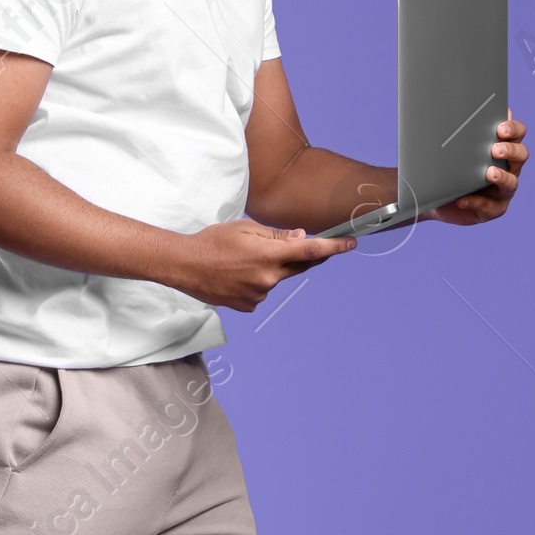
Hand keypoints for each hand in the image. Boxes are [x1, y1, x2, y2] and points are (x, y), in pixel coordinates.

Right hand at [174, 218, 355, 312]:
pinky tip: (236, 274)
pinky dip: (256, 282)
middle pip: (297, 267)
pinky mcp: (248, 305)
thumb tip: (301, 238)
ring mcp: (258, 295)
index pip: (310, 251)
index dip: (333, 247)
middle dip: (299, 256)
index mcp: (269, 255)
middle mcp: (268, 279)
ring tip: (240, 260)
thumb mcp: (245, 228)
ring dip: (270, 268)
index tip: (351, 244)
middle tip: (289, 245)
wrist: (183, 265)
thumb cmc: (212, 241)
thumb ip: (277, 235)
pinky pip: (262, 291)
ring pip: (276, 279)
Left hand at [426, 114, 528, 225]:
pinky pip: (490, 206)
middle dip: (510, 150)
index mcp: (504, 147)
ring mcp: (503, 190)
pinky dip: (476, 202)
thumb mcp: (458, 146)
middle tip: (495, 149)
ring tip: (488, 173)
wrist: (436, 193)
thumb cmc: (451, 165)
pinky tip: (463, 198)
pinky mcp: (493, 209)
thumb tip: (469, 110)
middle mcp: (509, 167)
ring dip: (501, 176)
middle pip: (521, 155)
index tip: (501, 128)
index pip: (518, 133)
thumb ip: (468, 130)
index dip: (514, 129)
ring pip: (511, 182)